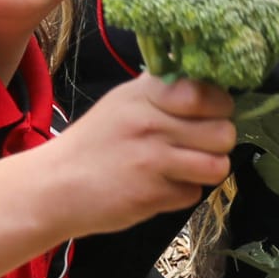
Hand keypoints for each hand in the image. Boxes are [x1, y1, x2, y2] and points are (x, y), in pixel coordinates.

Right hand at [49, 75, 234, 235]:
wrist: (54, 187)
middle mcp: (152, 123)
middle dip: (217, 144)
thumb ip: (162, 91)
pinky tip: (158, 187)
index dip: (219, 108)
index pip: (209, 94)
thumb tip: (206, 82)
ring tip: (184, 168)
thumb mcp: (123, 102)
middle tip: (197, 147)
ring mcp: (153, 160)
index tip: (209, 115)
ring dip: (206, 171)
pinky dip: (180, 194)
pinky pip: (193, 194)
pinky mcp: (152, 194)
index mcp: (145, 94)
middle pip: (224, 133)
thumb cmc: (94, 144)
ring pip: (218, 166)